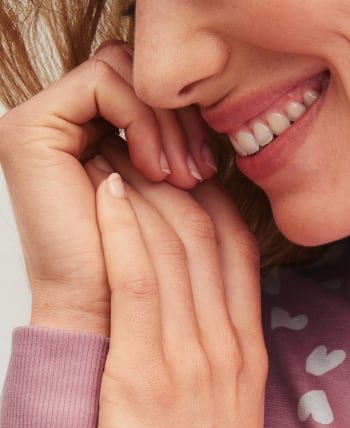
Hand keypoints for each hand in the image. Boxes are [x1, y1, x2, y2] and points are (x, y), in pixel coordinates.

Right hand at [0, 43, 216, 334]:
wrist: (103, 329)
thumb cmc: (145, 287)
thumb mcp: (179, 217)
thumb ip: (188, 172)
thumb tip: (216, 138)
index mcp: (96, 149)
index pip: (149, 101)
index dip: (188, 125)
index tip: (212, 172)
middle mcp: (66, 134)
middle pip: (137, 80)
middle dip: (181, 122)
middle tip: (202, 171)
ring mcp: (44, 130)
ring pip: (124, 74)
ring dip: (167, 123)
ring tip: (183, 176)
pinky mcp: (31, 130)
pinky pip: (101, 82)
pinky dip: (141, 118)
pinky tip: (157, 168)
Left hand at [93, 141, 267, 427]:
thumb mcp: (231, 417)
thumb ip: (219, 359)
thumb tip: (193, 319)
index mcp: (245, 353)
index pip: (235, 249)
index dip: (206, 195)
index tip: (175, 170)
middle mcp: (225, 346)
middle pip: (207, 234)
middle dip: (173, 177)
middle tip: (138, 142)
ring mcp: (192, 360)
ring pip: (175, 247)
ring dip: (145, 191)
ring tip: (117, 149)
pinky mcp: (149, 381)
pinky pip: (142, 288)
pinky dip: (126, 235)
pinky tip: (109, 195)